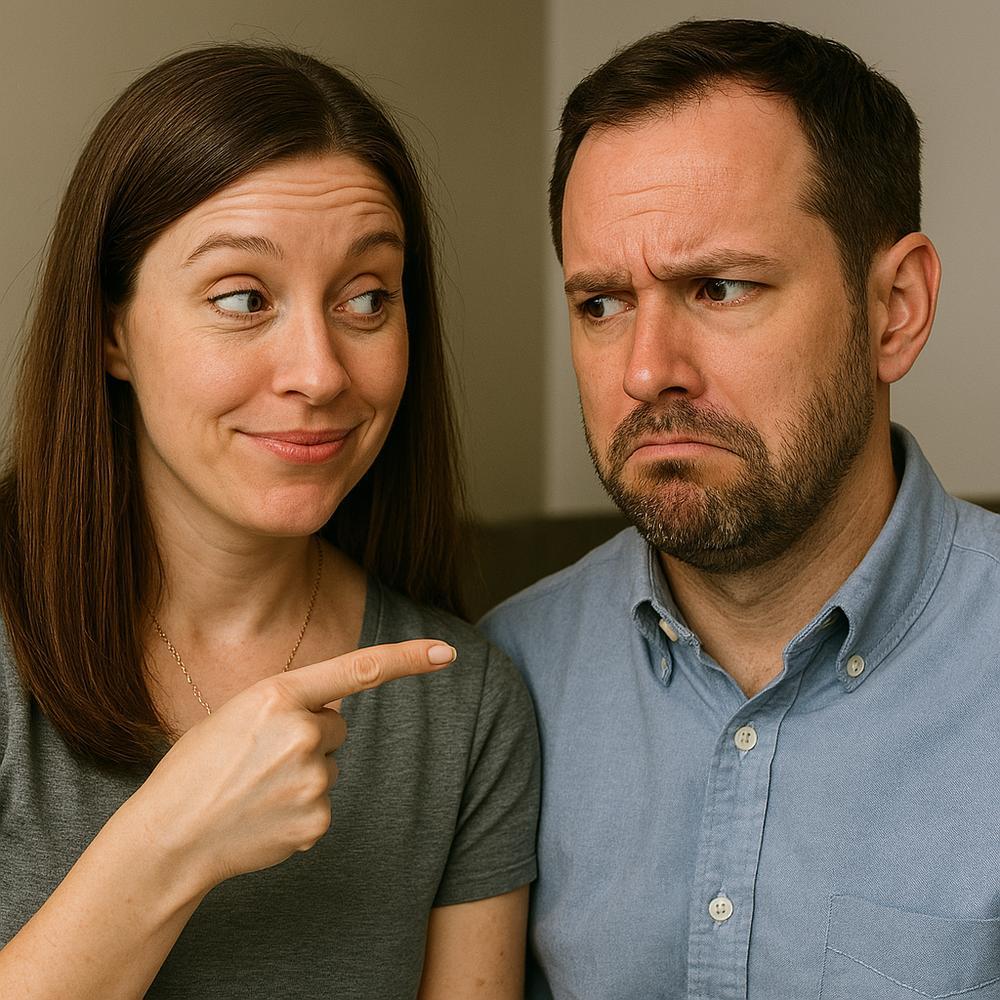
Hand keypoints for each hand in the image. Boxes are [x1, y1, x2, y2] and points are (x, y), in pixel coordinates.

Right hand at [130, 639, 455, 892]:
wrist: (170, 838)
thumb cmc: (197, 769)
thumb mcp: (236, 714)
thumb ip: (288, 705)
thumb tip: (334, 716)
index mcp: (276, 695)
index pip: (357, 669)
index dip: (407, 658)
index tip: (446, 651)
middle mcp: (302, 731)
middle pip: (338, 725)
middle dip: (311, 737)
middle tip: (261, 759)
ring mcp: (312, 778)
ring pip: (330, 765)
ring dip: (303, 773)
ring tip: (256, 789)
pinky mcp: (318, 819)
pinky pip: (323, 803)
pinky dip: (300, 809)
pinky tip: (264, 815)